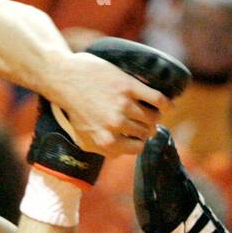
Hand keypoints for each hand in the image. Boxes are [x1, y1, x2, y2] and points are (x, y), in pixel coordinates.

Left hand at [51, 52, 168, 157]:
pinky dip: (165, 103)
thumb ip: (103, 149)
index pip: (138, 148)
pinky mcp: (128, 87)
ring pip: (152, 117)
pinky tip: (167, 104)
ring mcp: (123, 106)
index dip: (139, 140)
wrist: (64, 78)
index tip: (139, 134)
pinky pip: (156, 99)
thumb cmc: (73, 109)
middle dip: (146, 127)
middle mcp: (116, 127)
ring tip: (152, 111)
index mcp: (106, 143)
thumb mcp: (83, 138)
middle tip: (145, 120)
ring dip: (155, 115)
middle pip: (146, 132)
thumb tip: (123, 154)